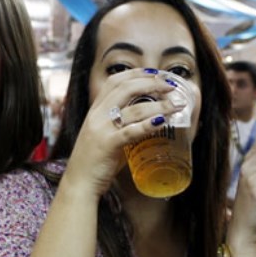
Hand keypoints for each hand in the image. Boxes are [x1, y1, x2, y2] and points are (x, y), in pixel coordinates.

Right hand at [63, 69, 185, 196]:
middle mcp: (97, 115)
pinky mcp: (107, 145)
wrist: (79, 183)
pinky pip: (131, 131)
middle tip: (171, 86)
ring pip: (134, 108)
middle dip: (152, 83)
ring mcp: (101, 129)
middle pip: (126, 87)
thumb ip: (123, 125)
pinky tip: (163, 121)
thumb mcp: (106, 135)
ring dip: (159, 105)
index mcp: (95, 110)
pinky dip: (148, 125)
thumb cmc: (96, 162)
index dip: (137, 73)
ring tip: (176, 105)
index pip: (116, 81)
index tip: (156, 73)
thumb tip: (151, 119)